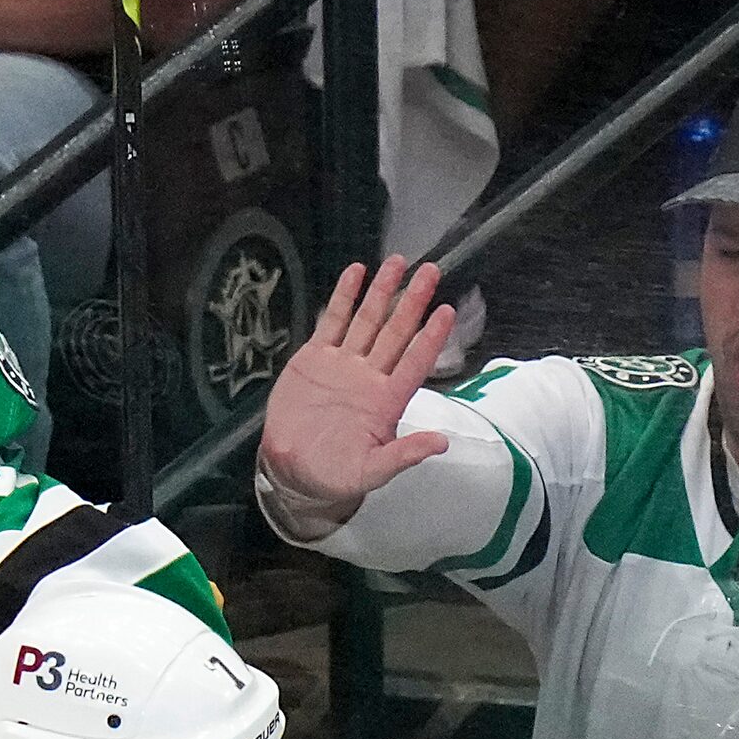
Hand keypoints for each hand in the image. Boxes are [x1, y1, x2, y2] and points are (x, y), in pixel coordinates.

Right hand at [257, 257, 455, 512]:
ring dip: (382, 292)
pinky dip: (344, 298)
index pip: (414, 362)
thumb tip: (442, 443)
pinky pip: (333, 323)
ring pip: (367, 321)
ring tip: (397, 262)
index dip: (430, 338)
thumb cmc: (334, 475)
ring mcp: (343, 364)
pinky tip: (356, 273)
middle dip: (412, 301)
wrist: (292, 470)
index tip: (446, 311)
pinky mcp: (316, 359)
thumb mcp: (370, 471)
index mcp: (386, 402)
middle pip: (396, 332)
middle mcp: (369, 377)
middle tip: (431, 271)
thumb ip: (404, 455)